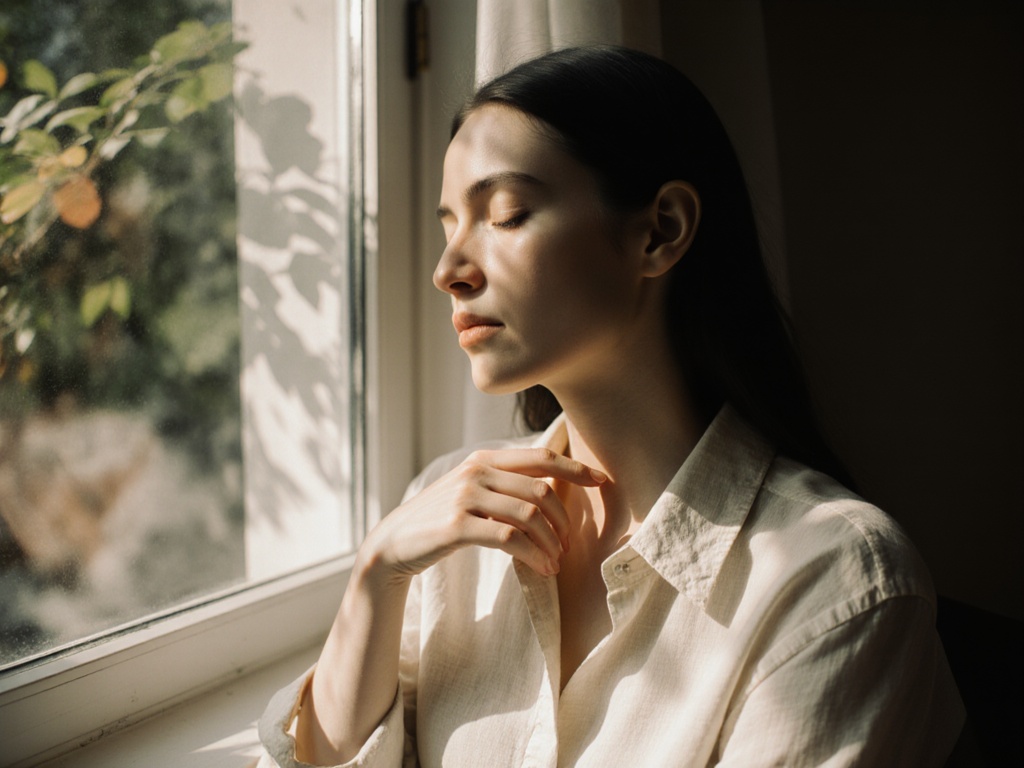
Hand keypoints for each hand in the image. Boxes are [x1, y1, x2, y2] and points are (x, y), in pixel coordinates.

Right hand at [361, 447, 607, 580]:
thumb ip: (503, 485)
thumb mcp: (470, 491)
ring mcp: (465, 496)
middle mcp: (476, 471)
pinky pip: (509, 539)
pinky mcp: (457, 525)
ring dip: (550, 542)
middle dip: (562, 520)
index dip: (574, 467)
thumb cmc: (439, 521)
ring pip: (529, 514)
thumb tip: (549, 491)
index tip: (602, 480)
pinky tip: (541, 568)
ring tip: (555, 563)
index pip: (540, 457)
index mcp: (484, 459)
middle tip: (567, 545)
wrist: (394, 544)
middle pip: (540, 489)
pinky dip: (532, 555)